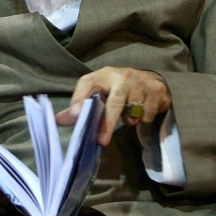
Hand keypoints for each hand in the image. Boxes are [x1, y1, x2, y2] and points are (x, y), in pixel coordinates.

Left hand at [55, 66, 171, 145]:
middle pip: (115, 101)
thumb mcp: (98, 91)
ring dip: (130, 120)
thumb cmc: (116, 88)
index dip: (80, 99)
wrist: (148, 78)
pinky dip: (144, 118)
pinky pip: (148, 114)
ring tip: (129, 114)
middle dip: (108, 123)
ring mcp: (142, 82)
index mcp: (104, 74)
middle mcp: (123, 75)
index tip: (76, 115)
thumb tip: (58, 120)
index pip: (88, 84)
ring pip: (134, 112)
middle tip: (102, 141)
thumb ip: (80, 105)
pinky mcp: (158, 90)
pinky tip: (142, 110)